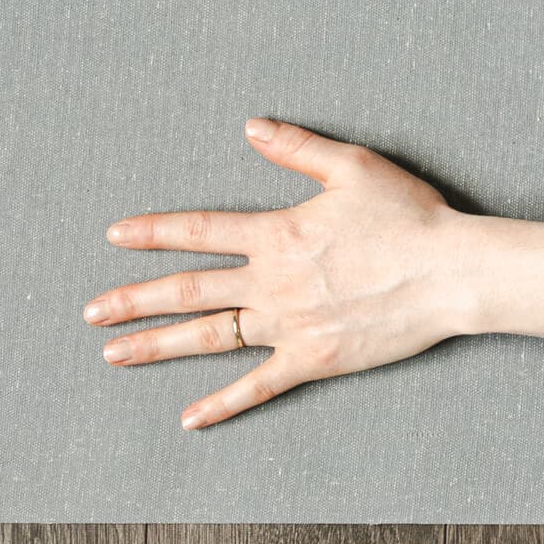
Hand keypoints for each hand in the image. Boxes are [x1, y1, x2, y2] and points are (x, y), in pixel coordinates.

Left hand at [83, 117, 472, 430]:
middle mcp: (272, 282)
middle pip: (190, 291)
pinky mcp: (312, 359)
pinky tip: (190, 417)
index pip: (202, 232)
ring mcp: (288, 325)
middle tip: (93, 311)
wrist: (450, 272)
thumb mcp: (355, 167)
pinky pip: (258, 385)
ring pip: (210, 338)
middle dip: (135, 300)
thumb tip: (251, 127)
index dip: (155, 232)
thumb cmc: (410, 217)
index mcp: (279, 234)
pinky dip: (222, 403)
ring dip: (157, 345)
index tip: (116, 236)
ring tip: (115, 353)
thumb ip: (298, 147)